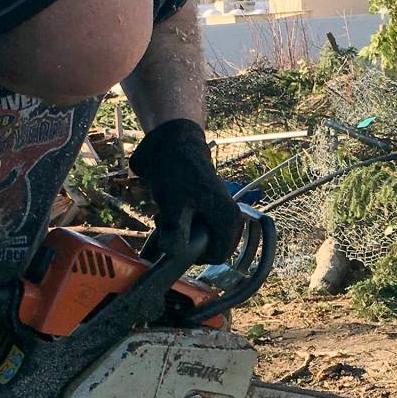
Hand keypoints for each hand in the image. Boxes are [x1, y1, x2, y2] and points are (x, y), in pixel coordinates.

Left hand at [129, 119, 242, 264]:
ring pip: (199, 238)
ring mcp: (219, 212)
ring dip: (181, 233)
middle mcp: (230, 218)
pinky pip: (195, 227)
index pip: (217, 255)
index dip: (193, 255)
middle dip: (186, 243)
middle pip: (207, 247)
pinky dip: (181, 224)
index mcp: (228, 220)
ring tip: (166, 216)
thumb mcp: (172, 206)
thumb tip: (174, 256)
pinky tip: (168, 210)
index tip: (175, 242)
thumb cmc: (176, 172)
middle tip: (169, 226)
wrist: (173, 141)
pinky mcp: (208, 207)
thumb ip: (174, 235)